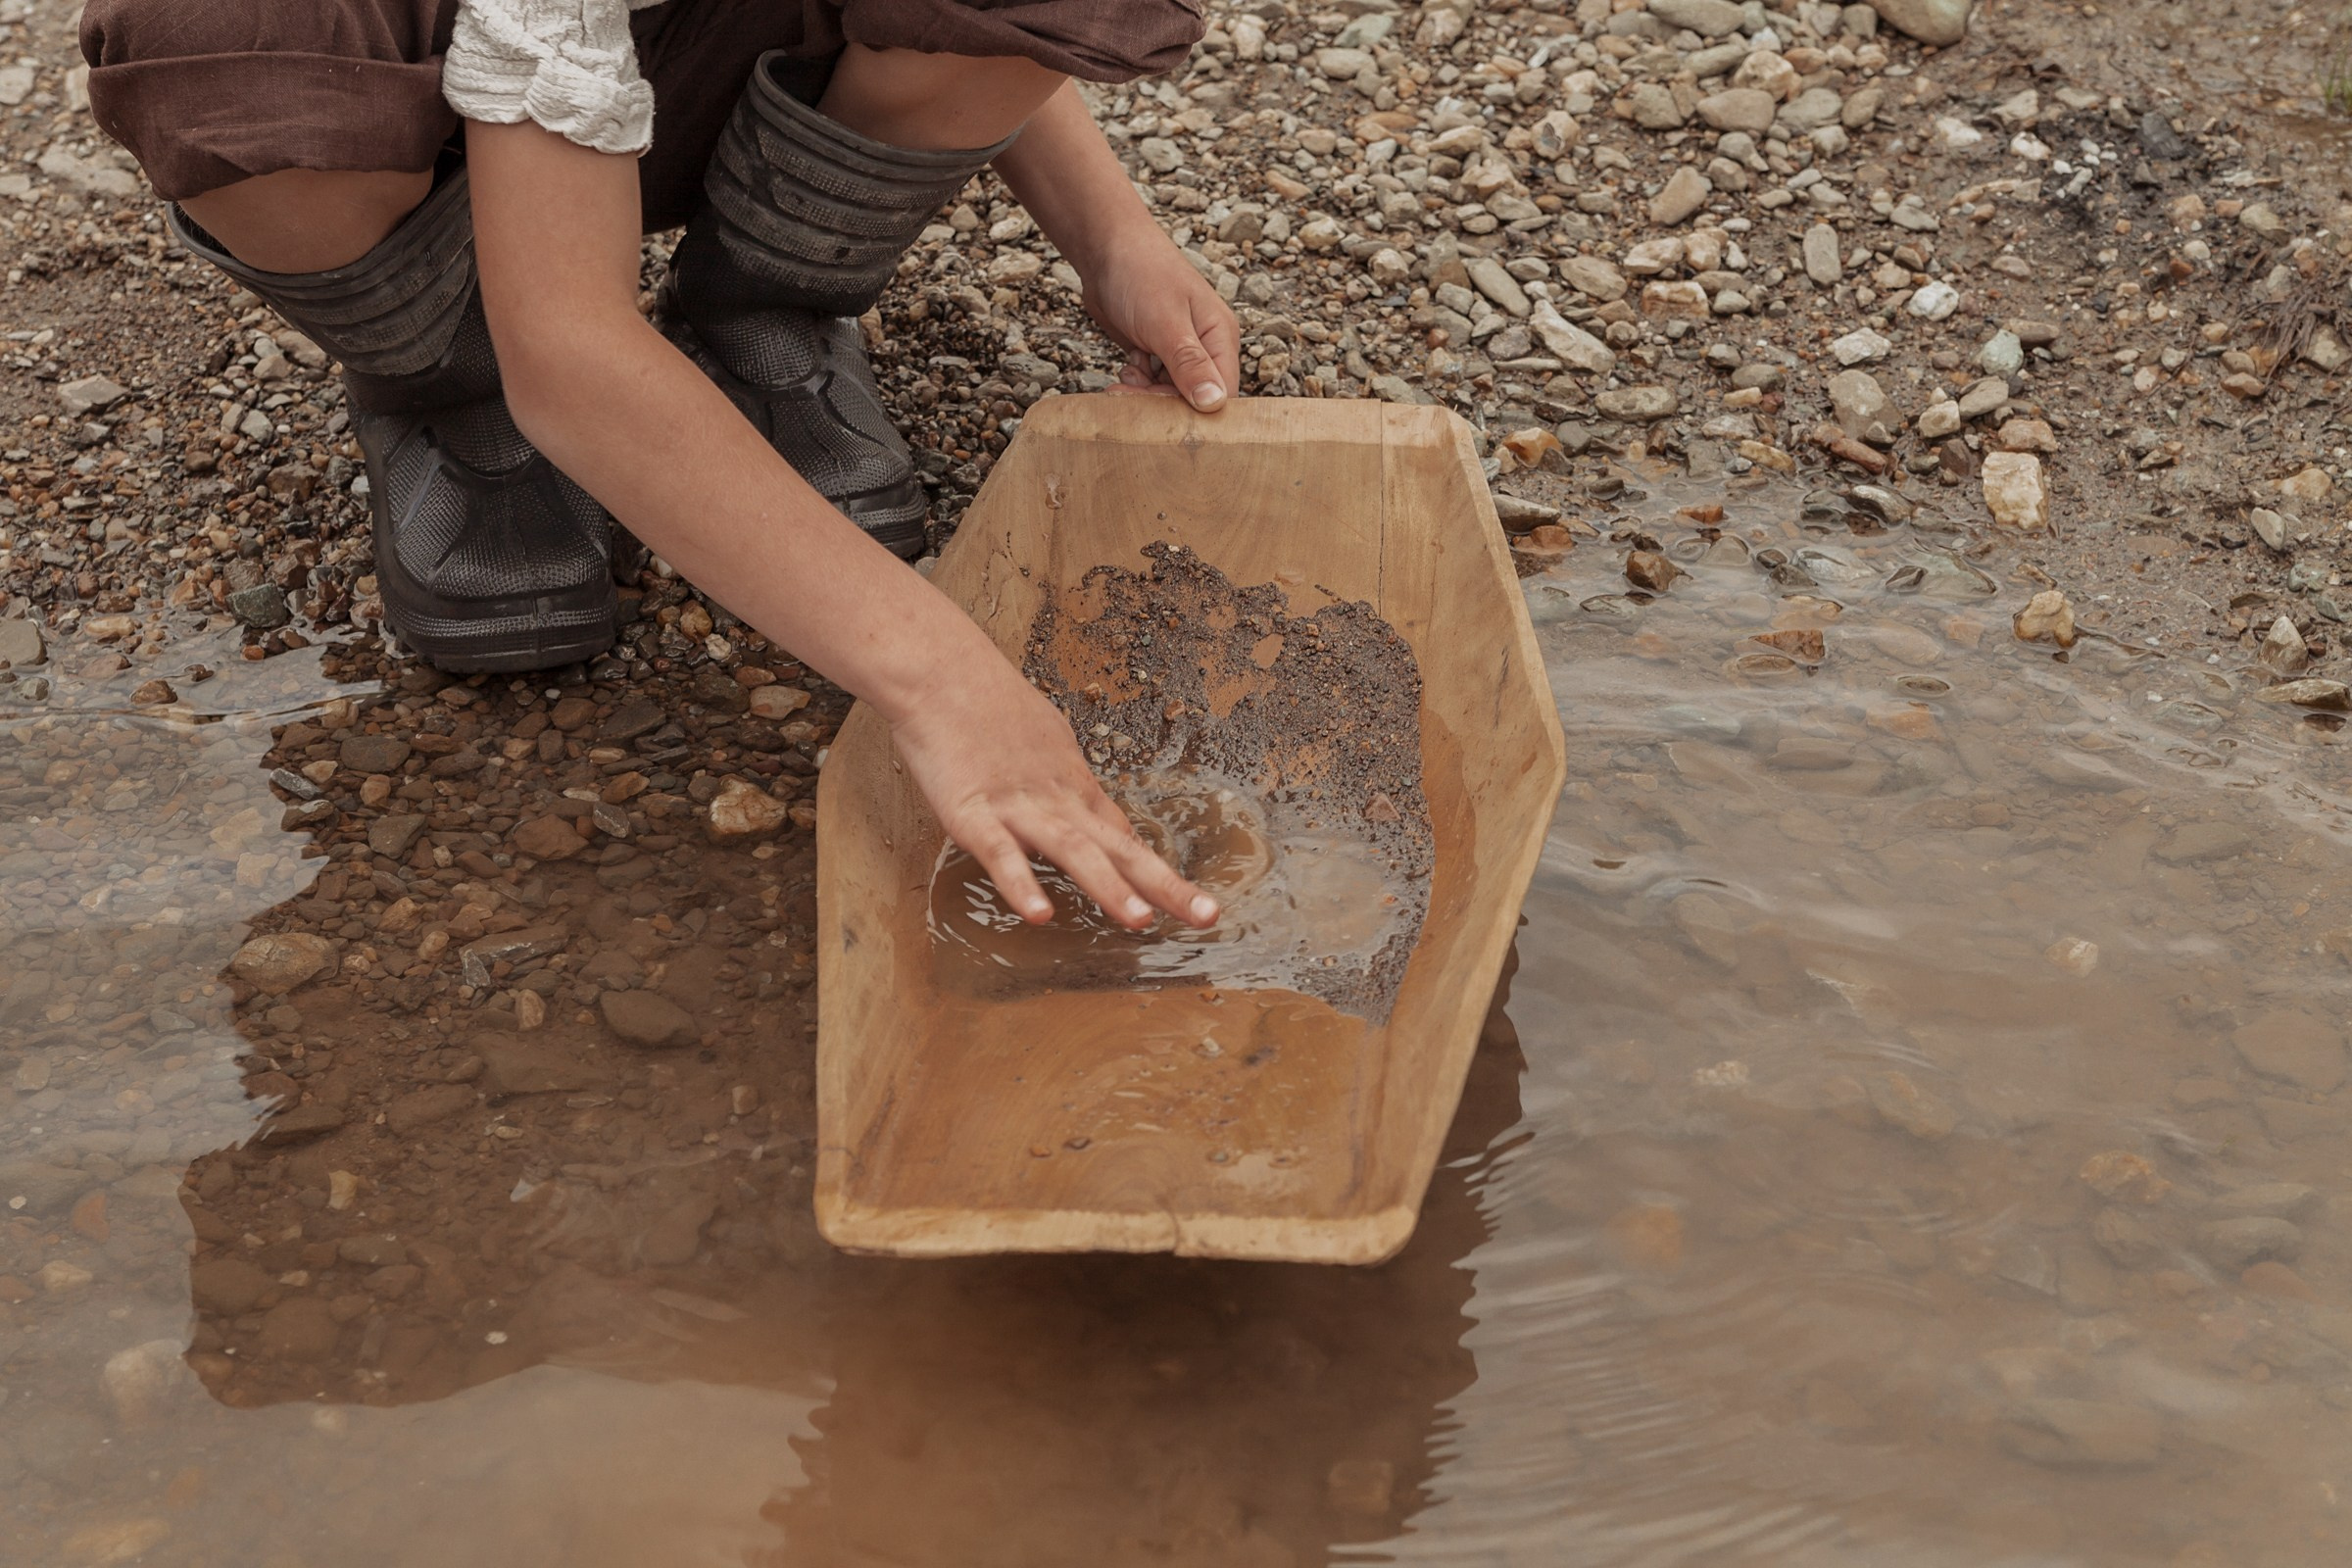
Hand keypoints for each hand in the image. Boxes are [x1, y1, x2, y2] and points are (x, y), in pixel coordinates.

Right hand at [889, 654, 1218, 929]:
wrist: (941, 670)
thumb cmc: (987, 702)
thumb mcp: (1045, 742)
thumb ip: (1067, 782)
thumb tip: (1090, 812)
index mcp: (1073, 785)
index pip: (1124, 838)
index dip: (1159, 874)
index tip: (1195, 905)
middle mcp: (1057, 798)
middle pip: (1118, 848)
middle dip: (1164, 885)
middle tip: (1207, 917)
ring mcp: (1017, 806)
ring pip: (1072, 851)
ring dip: (1109, 887)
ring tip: (1141, 921)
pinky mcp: (971, 812)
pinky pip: (999, 854)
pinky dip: (1020, 884)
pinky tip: (1040, 915)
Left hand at [1079, 227, 1242, 412]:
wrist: (1105, 249)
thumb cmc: (1141, 273)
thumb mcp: (1166, 322)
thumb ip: (1189, 364)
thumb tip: (1214, 403)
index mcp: (1221, 337)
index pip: (1223, 393)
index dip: (1195, 412)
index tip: (1162, 415)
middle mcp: (1206, 347)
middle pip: (1194, 399)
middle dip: (1162, 403)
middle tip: (1129, 394)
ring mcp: (1180, 350)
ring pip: (1170, 394)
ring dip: (1146, 394)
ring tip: (1127, 373)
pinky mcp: (1156, 352)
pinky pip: (1152, 384)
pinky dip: (1137, 384)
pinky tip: (1127, 366)